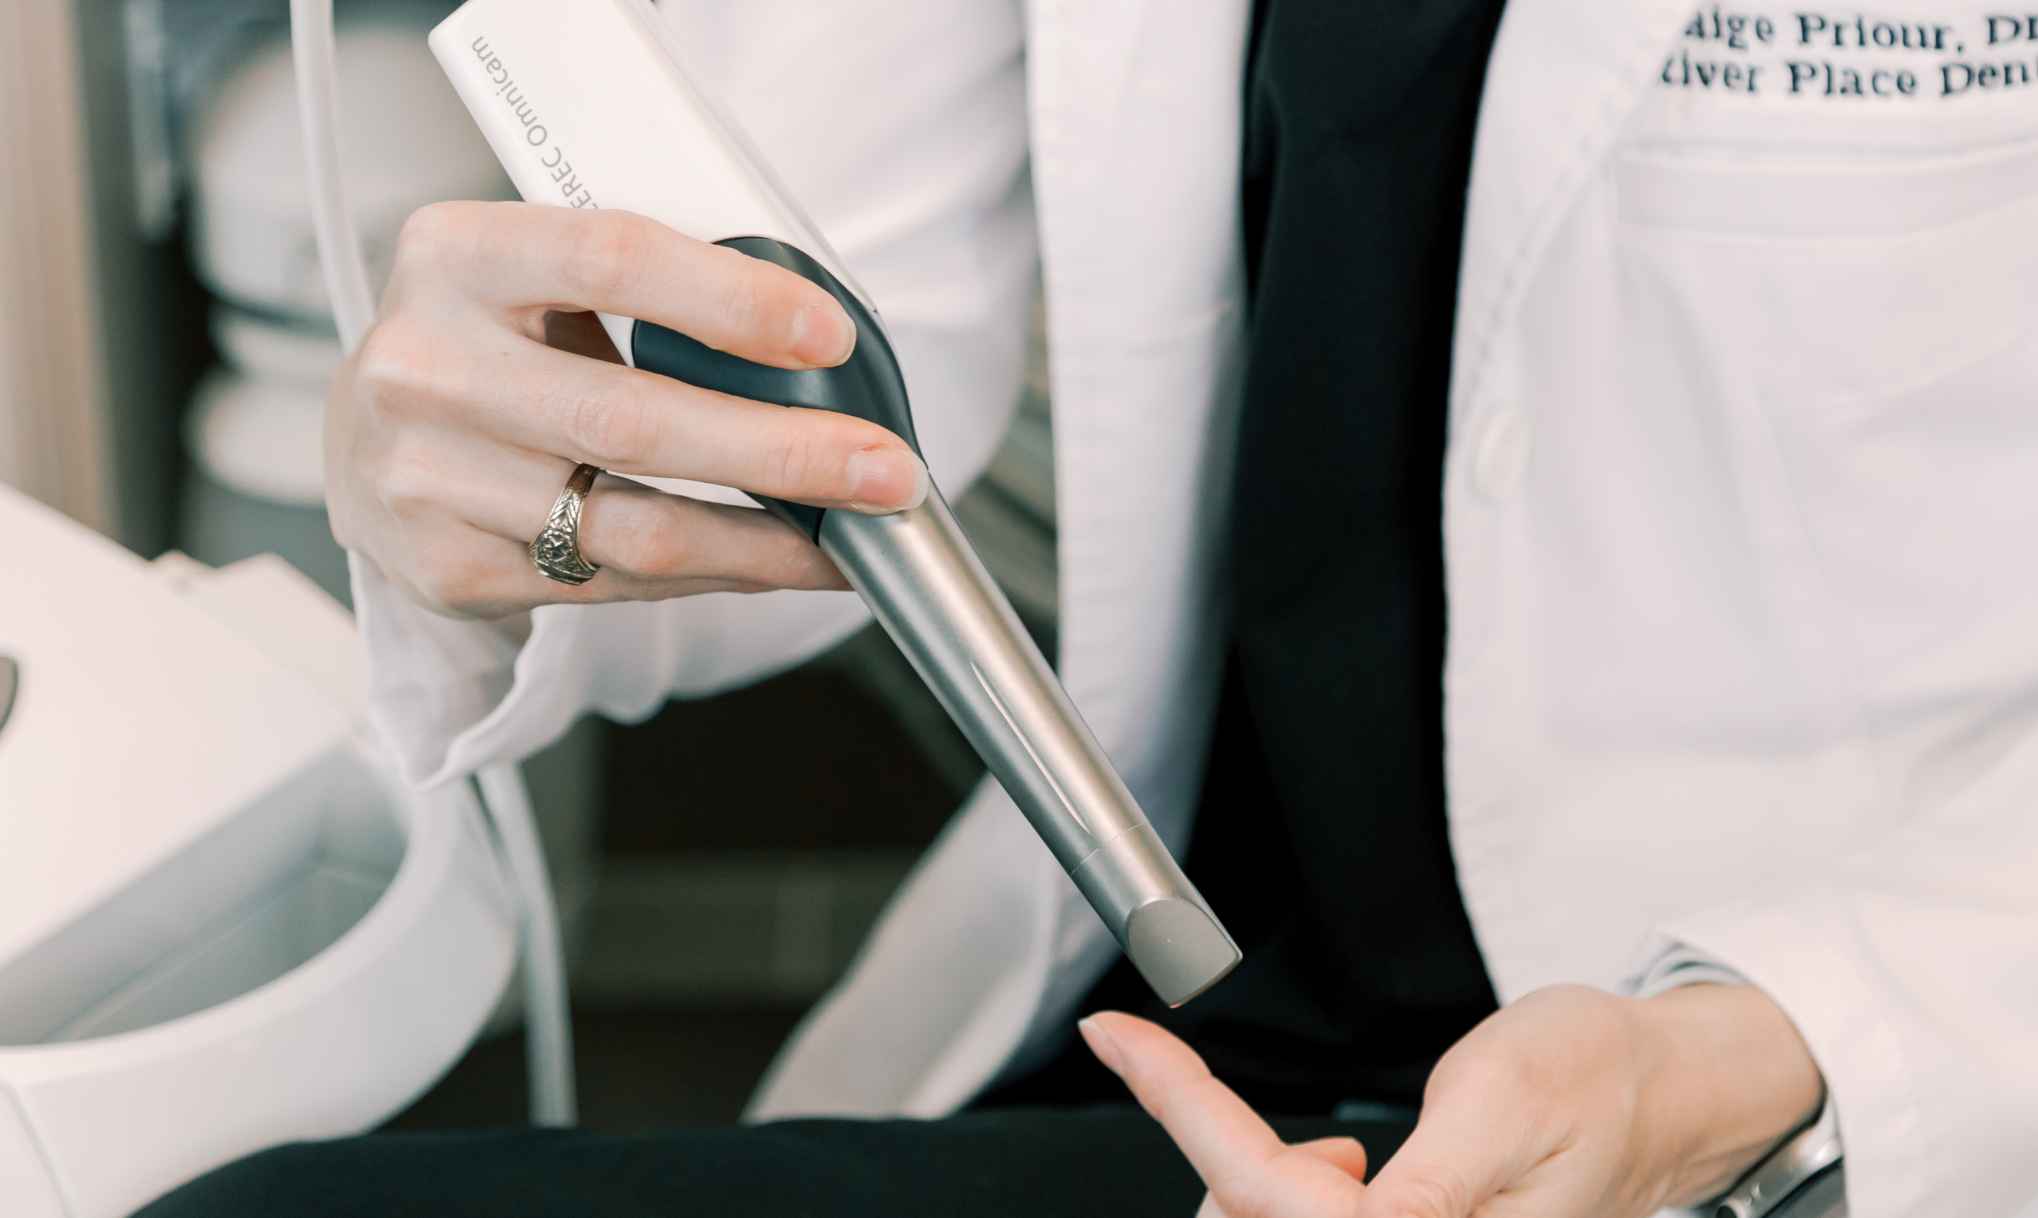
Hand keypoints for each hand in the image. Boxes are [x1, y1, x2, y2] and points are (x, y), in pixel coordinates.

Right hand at [326, 201, 928, 618]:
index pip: (609, 259)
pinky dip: (716, 574)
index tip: (831, 335)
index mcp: (456, 254)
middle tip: (887, 469)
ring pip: (636, 526)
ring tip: (854, 535)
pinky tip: (775, 561)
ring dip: (769, 541)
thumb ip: (650, 289)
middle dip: (784, 452)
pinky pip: (616, 582)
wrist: (368, 442)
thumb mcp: (540, 277)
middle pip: (634, 419)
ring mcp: (425, 479)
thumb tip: (816, 351)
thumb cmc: (494, 343)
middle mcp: (423, 365)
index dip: (731, 300)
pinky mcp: (448, 570)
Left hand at [1081, 983, 1823, 1217]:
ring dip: (1262, 1184)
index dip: (1177, 1104)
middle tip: (1276, 1107)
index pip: (1265, 1191)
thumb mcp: (1503, 1097)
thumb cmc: (1597, 1075)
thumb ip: (1422, 1185)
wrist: (1659, 1094)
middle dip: (1228, 1163)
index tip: (1115, 1034)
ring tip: (1344, 1151)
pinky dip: (1292, 1198)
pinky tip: (1347, 1176)